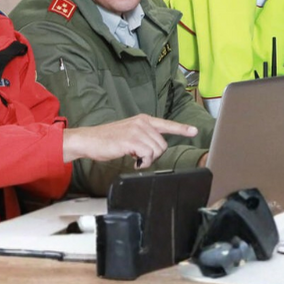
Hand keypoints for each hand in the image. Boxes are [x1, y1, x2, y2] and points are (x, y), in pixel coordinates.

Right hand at [62, 114, 198, 168]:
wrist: (88, 140)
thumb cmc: (107, 140)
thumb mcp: (129, 133)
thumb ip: (144, 136)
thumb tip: (155, 148)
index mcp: (143, 120)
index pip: (167, 124)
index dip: (182, 129)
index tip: (194, 131)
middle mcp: (142, 123)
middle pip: (163, 144)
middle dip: (154, 155)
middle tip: (140, 157)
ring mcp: (137, 131)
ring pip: (157, 151)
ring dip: (147, 160)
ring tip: (135, 158)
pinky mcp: (131, 140)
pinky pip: (148, 155)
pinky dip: (143, 162)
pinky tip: (133, 161)